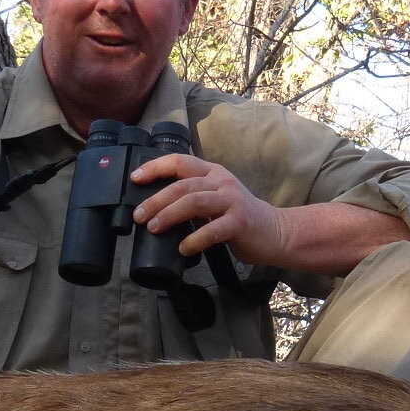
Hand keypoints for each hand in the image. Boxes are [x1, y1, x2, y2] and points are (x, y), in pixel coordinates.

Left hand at [129, 152, 289, 266]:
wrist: (274, 232)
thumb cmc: (238, 218)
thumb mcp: (215, 199)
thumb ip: (192, 197)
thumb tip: (155, 208)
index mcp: (212, 173)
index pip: (180, 162)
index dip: (155, 168)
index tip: (135, 178)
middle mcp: (221, 182)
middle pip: (182, 185)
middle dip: (156, 200)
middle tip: (139, 216)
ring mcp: (232, 201)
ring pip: (194, 202)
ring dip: (170, 215)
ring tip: (154, 228)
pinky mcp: (239, 222)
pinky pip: (212, 230)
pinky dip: (194, 240)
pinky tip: (183, 248)